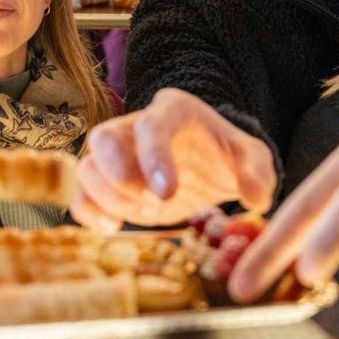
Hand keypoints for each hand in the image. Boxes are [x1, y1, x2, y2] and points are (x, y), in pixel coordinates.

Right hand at [68, 88, 277, 231]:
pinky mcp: (107, 182)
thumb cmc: (226, 155)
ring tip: (149, 213)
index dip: (153, 157)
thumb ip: (257, 173)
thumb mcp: (252, 157)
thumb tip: (256, 199)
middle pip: (102, 138)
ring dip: (111, 199)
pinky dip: (90, 213)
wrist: (208, 163)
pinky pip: (80, 194)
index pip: (151, 124)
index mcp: (173, 111)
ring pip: (87, 168)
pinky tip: (114, 226)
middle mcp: (135, 126)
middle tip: (152, 203)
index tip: (167, 194)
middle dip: (119, 177)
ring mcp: (116, 154)